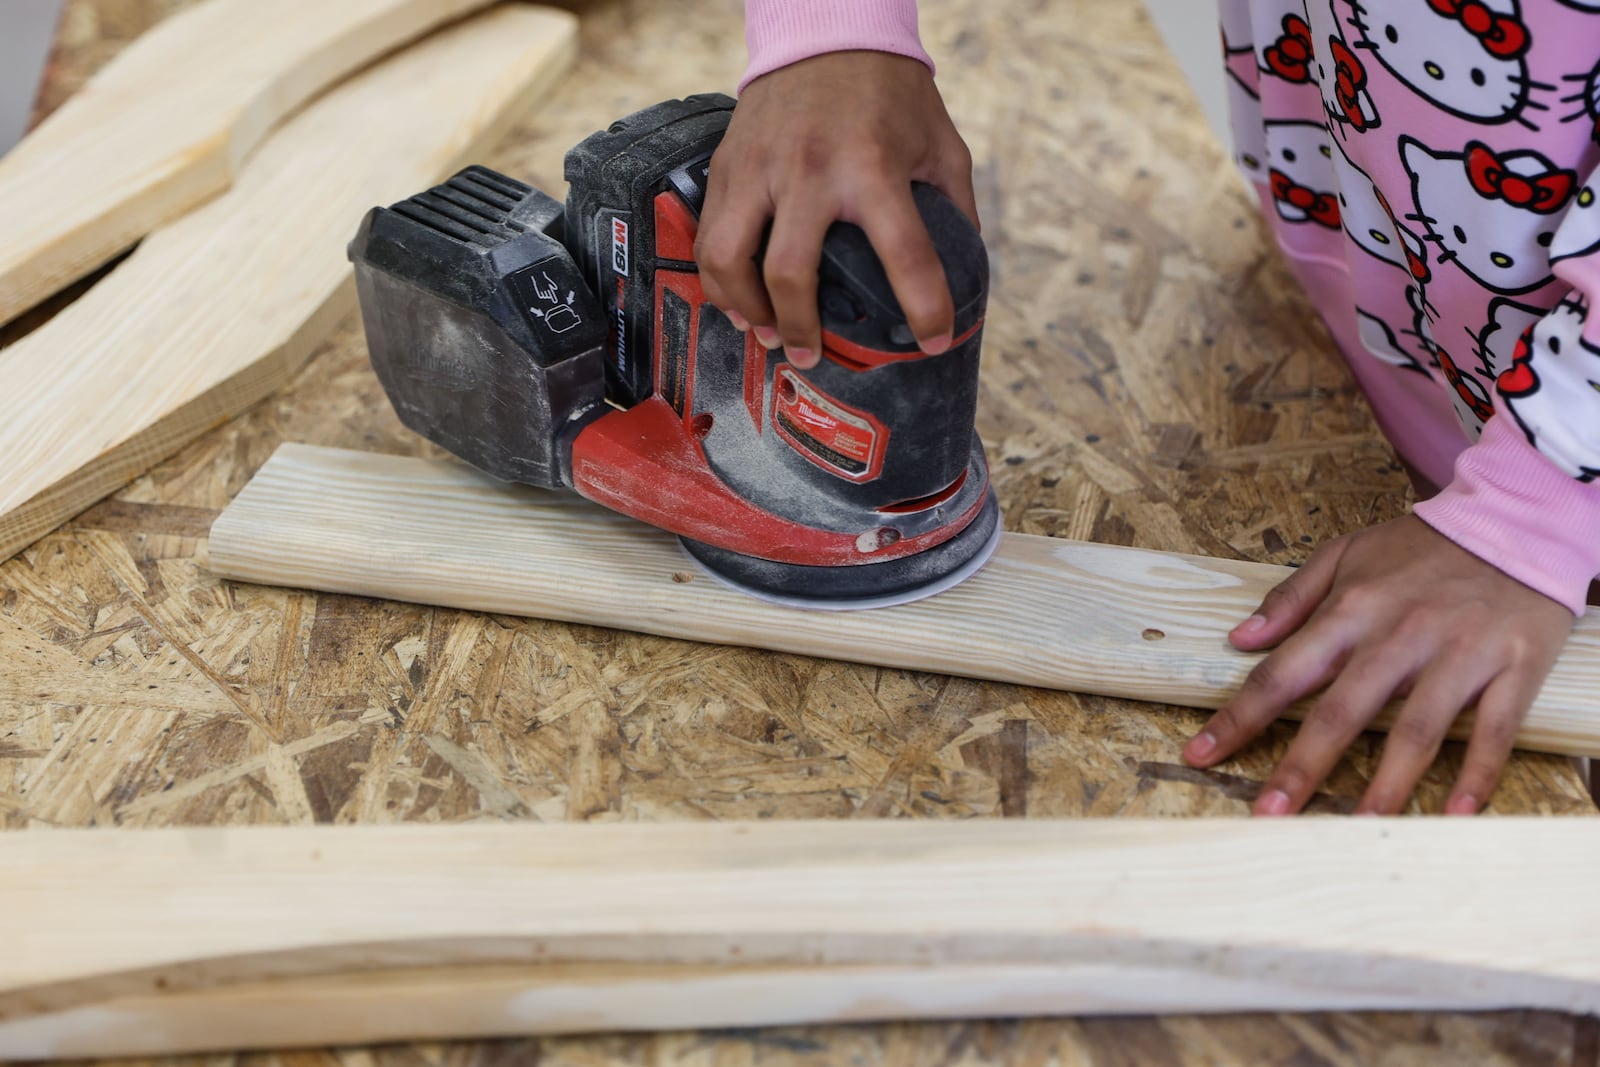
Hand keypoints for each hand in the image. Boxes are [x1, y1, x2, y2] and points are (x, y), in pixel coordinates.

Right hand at [696, 51, 976, 368]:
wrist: (826, 32)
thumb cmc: (888, 92)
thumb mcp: (940, 144)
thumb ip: (954, 208)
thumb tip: (965, 272)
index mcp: (873, 165)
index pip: (904, 254)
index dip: (923, 308)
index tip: (933, 342)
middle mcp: (810, 170)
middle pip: (791, 272)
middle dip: (800, 329)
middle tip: (810, 358)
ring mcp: (760, 168)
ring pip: (731, 258)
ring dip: (745, 309)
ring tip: (763, 335)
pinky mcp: (727, 166)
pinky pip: (708, 236)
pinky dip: (717, 280)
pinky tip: (735, 301)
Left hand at [1182, 515, 1572, 814]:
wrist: (1517, 523)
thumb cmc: (1422, 546)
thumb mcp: (1346, 554)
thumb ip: (1291, 598)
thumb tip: (1239, 638)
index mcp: (1352, 609)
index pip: (1282, 673)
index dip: (1239, 717)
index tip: (1201, 754)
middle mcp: (1399, 635)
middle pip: (1342, 710)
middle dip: (1301, 765)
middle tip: (1269, 815)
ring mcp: (1458, 654)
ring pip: (1416, 729)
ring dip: (1386, 784)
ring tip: (1357, 829)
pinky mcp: (1512, 668)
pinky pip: (1493, 730)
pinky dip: (1476, 774)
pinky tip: (1454, 814)